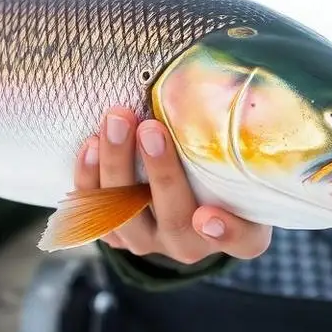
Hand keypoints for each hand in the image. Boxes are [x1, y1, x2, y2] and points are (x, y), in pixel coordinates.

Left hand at [74, 107, 271, 264]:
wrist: (178, 190)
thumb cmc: (218, 167)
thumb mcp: (236, 161)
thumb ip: (230, 142)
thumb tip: (210, 87)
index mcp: (238, 234)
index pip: (242, 240)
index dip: (226, 231)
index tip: (206, 215)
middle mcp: (191, 245)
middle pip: (175, 220)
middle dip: (160, 173)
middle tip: (150, 129)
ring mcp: (150, 243)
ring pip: (126, 217)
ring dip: (117, 167)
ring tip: (115, 123)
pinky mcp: (116, 236)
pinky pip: (94, 213)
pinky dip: (88, 178)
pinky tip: (90, 145)